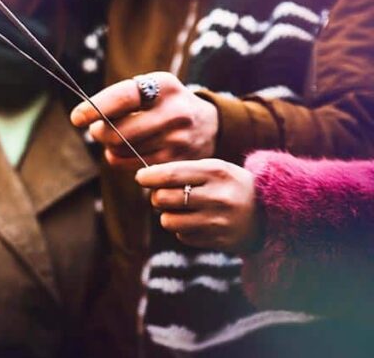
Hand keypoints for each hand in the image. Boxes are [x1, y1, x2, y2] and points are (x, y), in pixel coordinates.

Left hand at [70, 71, 218, 168]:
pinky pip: (132, 166)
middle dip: (99, 132)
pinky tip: (124, 151)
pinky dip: (120, 159)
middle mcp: (174, 112)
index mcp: (164, 86)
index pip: (122, 98)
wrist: (210, 125)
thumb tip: (85, 117)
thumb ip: (121, 96)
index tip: (76, 117)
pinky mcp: (176, 162)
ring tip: (115, 138)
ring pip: (123, 151)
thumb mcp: (152, 87)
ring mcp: (177, 139)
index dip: (94, 108)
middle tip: (97, 129)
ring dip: (109, 146)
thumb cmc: (166, 102)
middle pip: (118, 131)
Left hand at [135, 158, 261, 252]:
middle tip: (164, 195)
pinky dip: (184, 230)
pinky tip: (199, 223)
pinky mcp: (219, 241)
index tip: (141, 178)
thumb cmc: (230, 186)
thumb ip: (182, 171)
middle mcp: (218, 197)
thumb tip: (145, 178)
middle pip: (162, 199)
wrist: (270, 213)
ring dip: (168, 216)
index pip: (170, 174)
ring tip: (181, 210)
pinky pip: (183, 236)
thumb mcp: (214, 169)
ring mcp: (219, 221)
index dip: (149, 177)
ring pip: (168, 221)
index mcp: (215, 172)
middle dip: (156, 197)